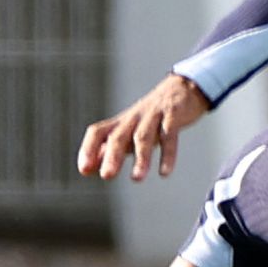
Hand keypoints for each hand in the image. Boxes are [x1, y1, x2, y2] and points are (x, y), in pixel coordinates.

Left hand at [78, 75, 213, 181]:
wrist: (184, 88)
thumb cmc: (152, 117)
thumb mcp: (130, 132)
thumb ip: (108, 149)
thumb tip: (86, 168)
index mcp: (121, 122)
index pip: (98, 132)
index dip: (88, 148)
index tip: (84, 169)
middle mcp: (134, 118)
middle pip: (119, 136)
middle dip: (112, 156)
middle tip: (106, 176)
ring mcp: (154, 115)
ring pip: (144, 136)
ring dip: (140, 158)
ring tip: (136, 178)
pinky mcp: (174, 114)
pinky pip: (169, 135)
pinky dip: (167, 154)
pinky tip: (164, 172)